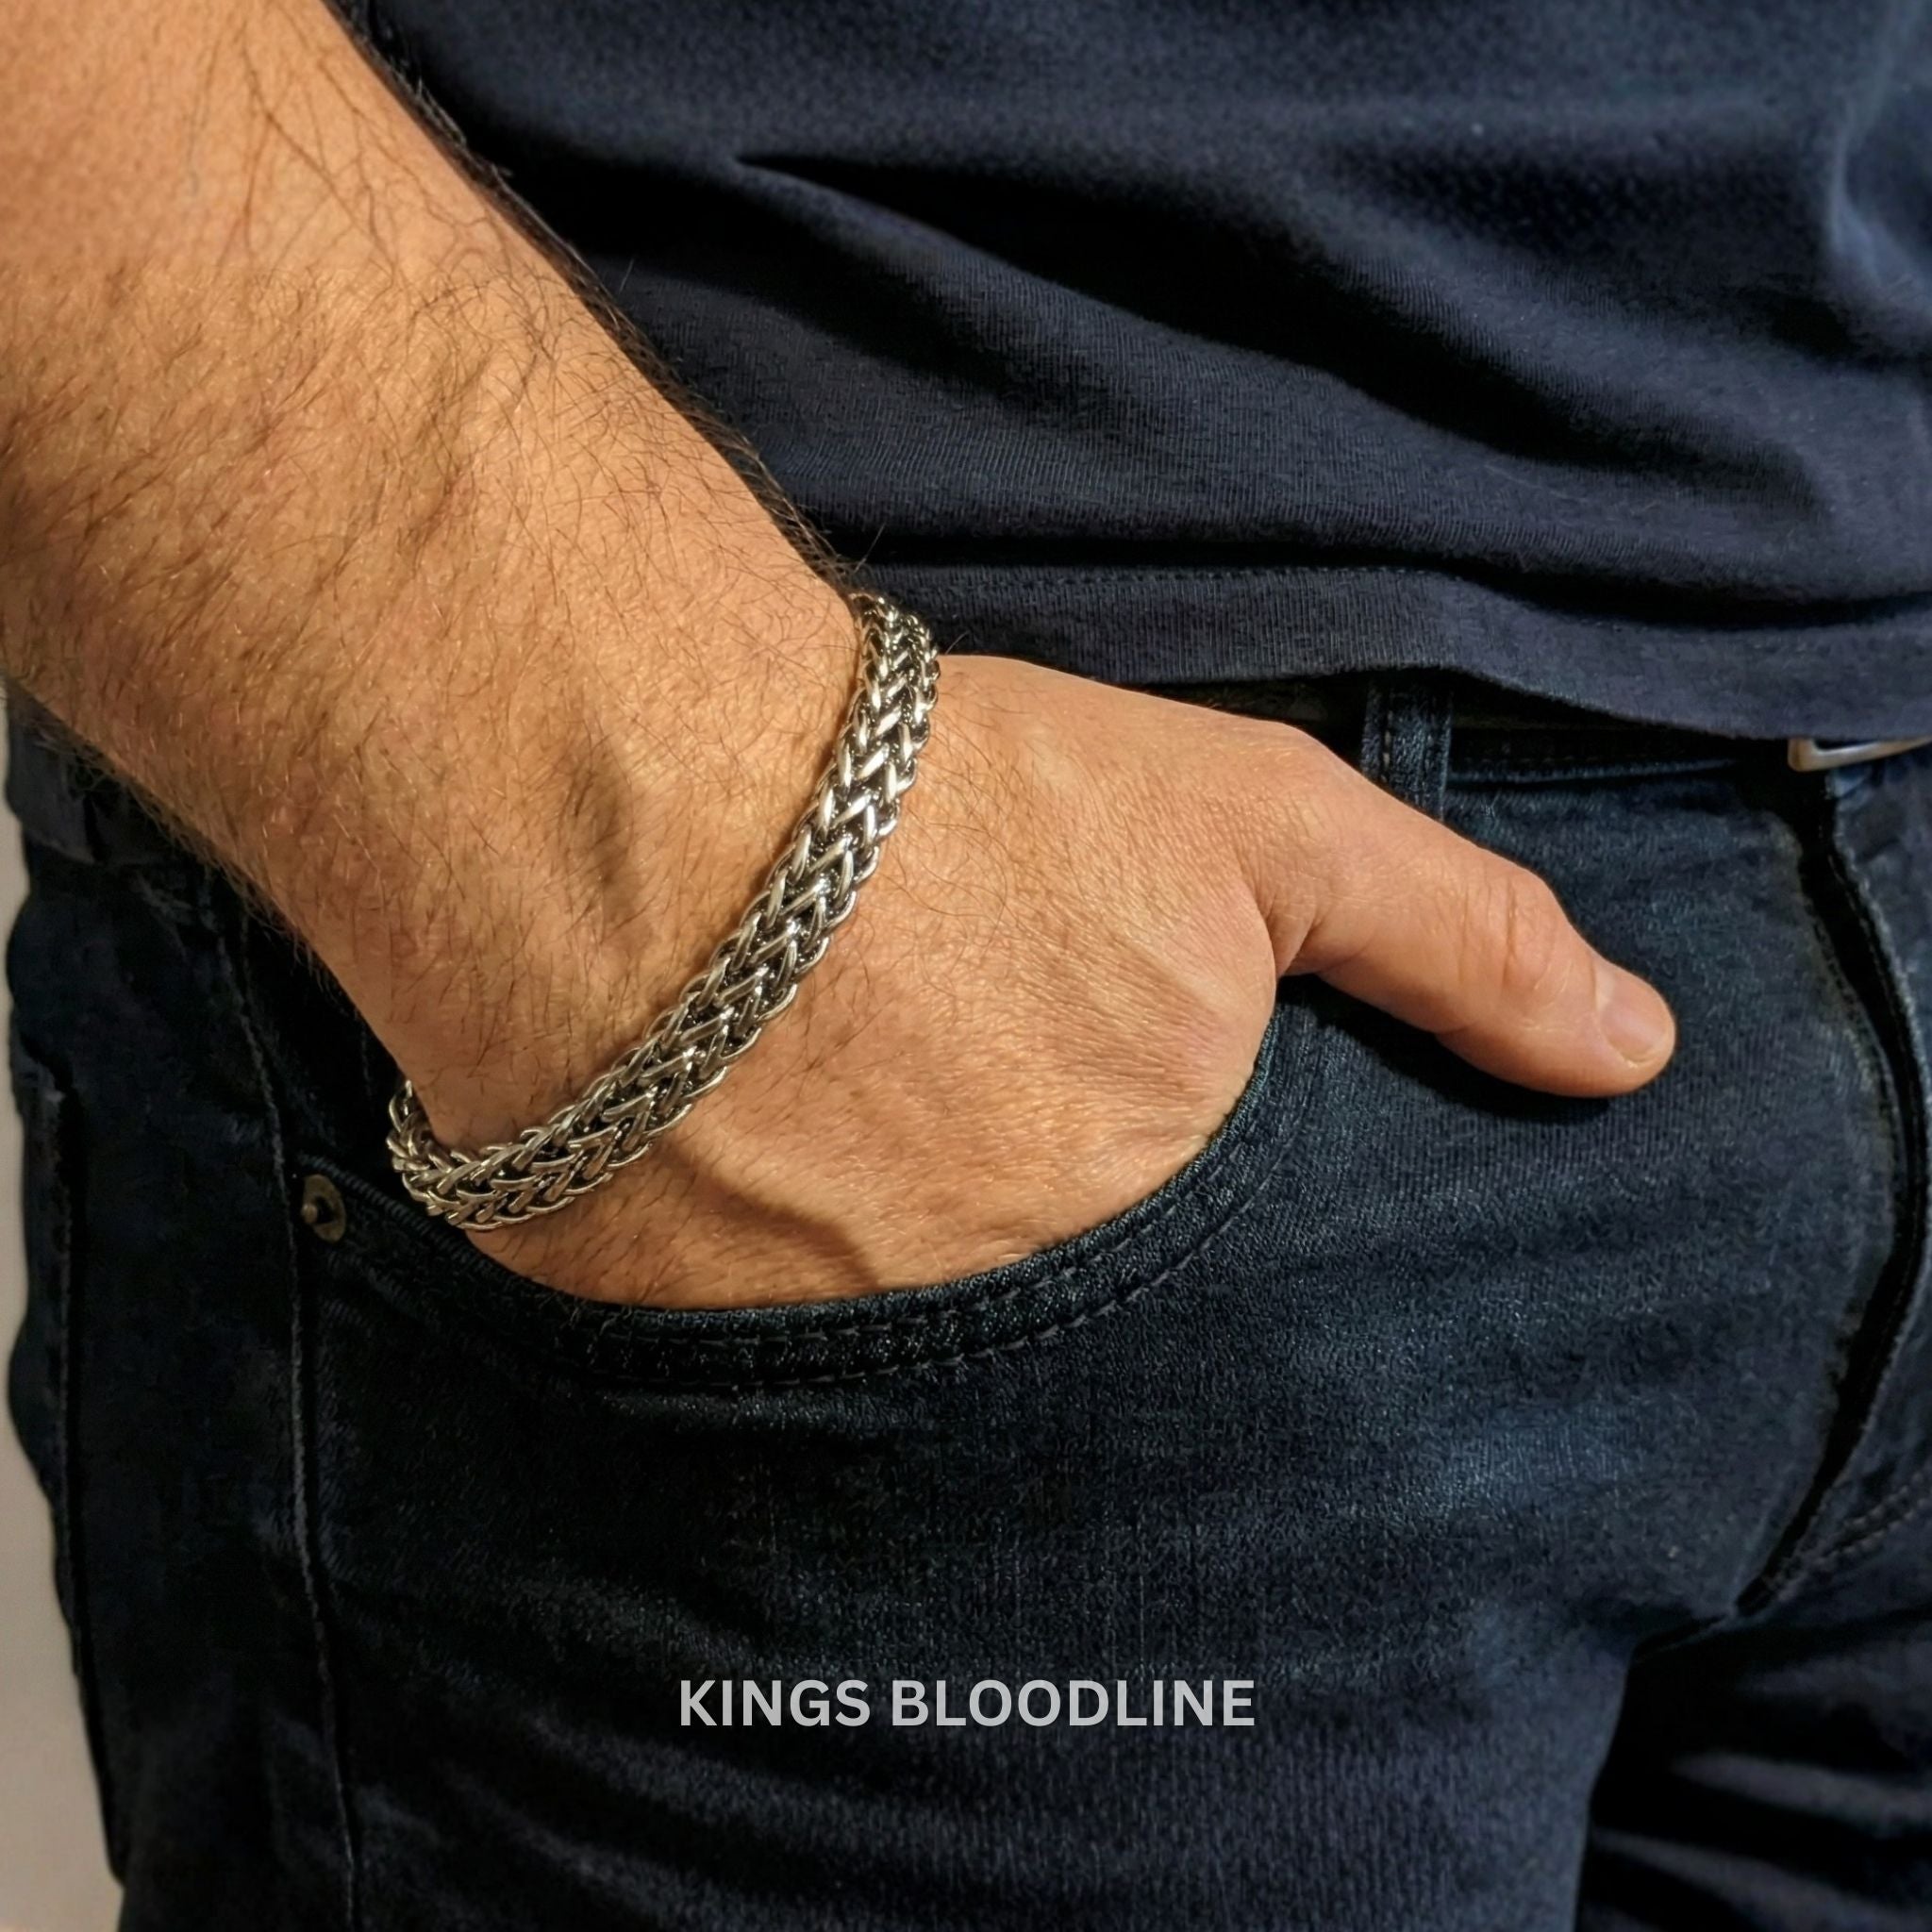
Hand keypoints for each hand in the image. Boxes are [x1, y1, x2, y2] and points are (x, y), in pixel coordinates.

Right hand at [429, 653, 1676, 1307]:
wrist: (649, 808)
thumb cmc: (954, 807)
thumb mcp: (1254, 830)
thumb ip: (1456, 941)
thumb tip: (1633, 1052)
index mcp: (1154, 1228)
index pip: (1241, 1339)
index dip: (1208, 1271)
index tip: (1160, 1203)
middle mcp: (1005, 1334)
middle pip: (1081, 1372)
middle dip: (1067, 1297)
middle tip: (1001, 1179)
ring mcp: (833, 1367)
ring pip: (920, 1382)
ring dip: (916, 1299)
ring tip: (875, 1182)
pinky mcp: (673, 1358)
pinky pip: (755, 1372)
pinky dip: (773, 1307)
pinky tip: (753, 1198)